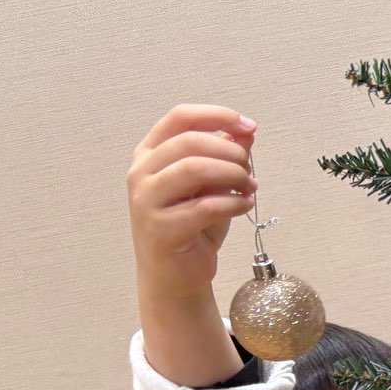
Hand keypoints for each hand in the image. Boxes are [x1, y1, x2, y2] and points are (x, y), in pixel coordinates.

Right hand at [127, 104, 258, 305]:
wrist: (176, 273)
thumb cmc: (193, 224)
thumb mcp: (212, 184)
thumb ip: (224, 155)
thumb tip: (246, 130)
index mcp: (149, 153)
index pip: (180, 118)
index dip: (217, 115)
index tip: (249, 126)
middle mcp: (141, 173)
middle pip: (190, 141)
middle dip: (230, 152)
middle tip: (249, 169)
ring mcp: (146, 201)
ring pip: (194, 169)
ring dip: (232, 175)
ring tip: (249, 187)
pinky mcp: (161, 228)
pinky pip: (205, 206)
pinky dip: (234, 202)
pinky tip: (245, 205)